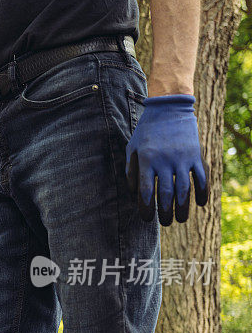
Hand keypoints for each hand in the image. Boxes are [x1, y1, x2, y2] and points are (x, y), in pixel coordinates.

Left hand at [126, 94, 208, 225]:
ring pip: (184, 189)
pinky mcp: (196, 155)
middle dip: (165, 212)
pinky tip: (200, 204)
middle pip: (166, 194)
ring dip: (183, 208)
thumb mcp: (132, 148)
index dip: (146, 208)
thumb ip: (131, 170)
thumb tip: (133, 194)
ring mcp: (182, 158)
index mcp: (147, 160)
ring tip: (180, 219)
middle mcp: (165, 160)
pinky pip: (201, 177)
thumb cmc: (146, 131)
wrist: (169, 109)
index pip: (146, 191)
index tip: (146, 219)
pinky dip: (202, 192)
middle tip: (165, 223)